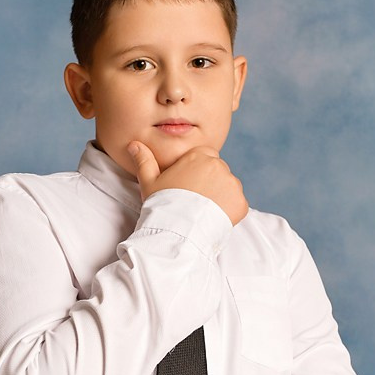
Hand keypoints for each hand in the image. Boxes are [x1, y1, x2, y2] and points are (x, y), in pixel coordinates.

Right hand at [128, 141, 248, 225]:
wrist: (178, 230)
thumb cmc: (162, 205)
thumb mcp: (149, 181)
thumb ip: (144, 161)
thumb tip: (133, 144)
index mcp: (199, 155)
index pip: (205, 156)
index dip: (197, 172)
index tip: (189, 186)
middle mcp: (219, 165)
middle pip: (218, 171)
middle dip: (210, 184)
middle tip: (195, 202)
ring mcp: (232, 184)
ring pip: (229, 187)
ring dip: (221, 197)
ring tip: (203, 212)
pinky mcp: (241, 203)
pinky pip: (238, 205)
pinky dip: (230, 211)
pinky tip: (213, 219)